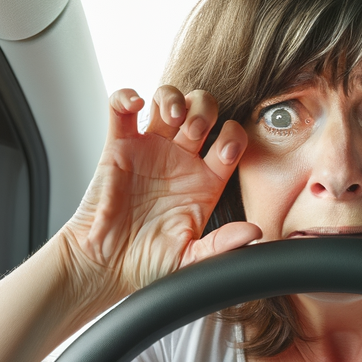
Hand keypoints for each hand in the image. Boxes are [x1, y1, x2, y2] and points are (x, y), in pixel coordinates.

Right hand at [56, 86, 262, 307]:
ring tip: (172, 116)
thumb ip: (222, 245)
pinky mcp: (118, 146)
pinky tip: (136, 105)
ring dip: (173, 98)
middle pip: (203, 111)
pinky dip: (127, 96)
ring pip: (167, 100)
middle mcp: (180, 160)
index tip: (226, 149)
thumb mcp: (190, 259)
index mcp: (204, 181)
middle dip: (204, 111)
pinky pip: (120, 108)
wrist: (105, 265)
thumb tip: (255, 232)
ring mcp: (149, 150)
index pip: (230, 142)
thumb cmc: (147, 264)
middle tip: (194, 131)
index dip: (234, 136)